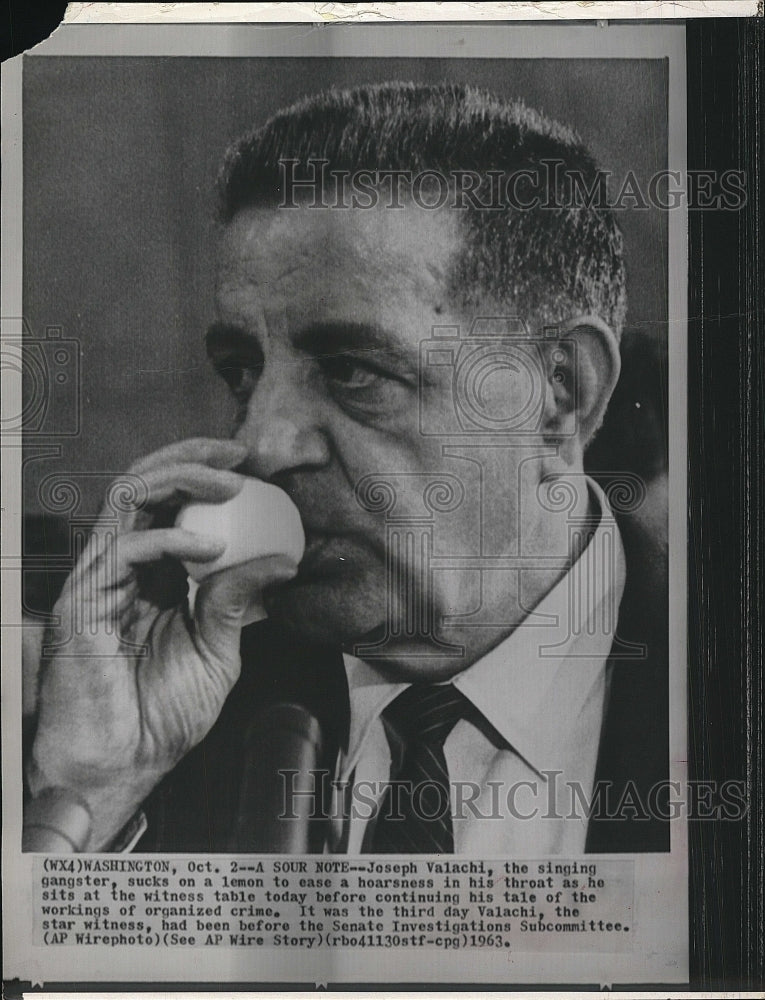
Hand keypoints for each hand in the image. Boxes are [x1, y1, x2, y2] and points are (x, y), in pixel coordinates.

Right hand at [27, 438, 257, 849]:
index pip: (170, 504)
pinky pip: (123, 546)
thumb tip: (283, 560)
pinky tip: (209, 549)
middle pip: (144, 484)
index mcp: (154, 576)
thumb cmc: (162, 715)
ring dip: (180, 479)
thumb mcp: (218, 648)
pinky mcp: (85, 597)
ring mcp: (102, 578)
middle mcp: (125, 568)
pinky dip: (169, 537)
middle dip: (191, 458)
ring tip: (228, 484)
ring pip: (127, 496)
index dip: (204, 475)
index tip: (249, 466)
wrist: (122, 763)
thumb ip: (239, 599)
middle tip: (237, 453)